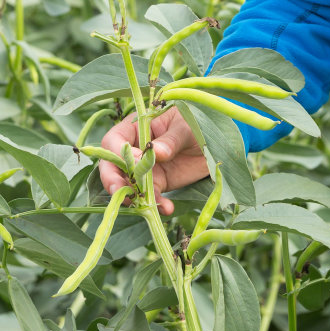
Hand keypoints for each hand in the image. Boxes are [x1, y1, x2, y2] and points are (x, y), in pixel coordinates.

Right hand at [94, 107, 209, 215]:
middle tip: (119, 192)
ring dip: (133, 197)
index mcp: (136, 127)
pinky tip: (168, 208)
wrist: (217, 141)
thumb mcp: (186, 127)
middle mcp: (135, 148)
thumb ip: (171, 139)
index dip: (118, 153)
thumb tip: (156, 151)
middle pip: (112, 165)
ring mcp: (144, 168)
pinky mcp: (158, 182)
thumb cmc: (197, 123)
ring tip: (145, 205)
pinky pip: (150, 196)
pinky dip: (157, 204)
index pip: (114, 140)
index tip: (134, 163)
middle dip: (113, 180)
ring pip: (129, 184)